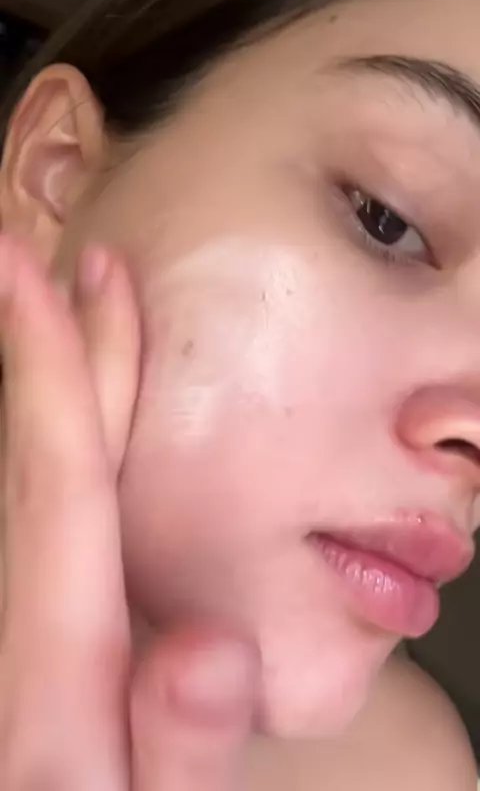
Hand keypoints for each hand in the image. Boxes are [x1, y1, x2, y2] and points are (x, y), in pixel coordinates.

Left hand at [0, 235, 256, 789]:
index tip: (40, 274)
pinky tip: (66, 440)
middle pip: (36, 483)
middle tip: (49, 266)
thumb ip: (182, 752)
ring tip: (61, 322)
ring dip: (46, 403)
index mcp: (47, 688)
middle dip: (47, 365)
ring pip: (27, 501)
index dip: (54, 376)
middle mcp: (14, 650)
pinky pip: (37, 539)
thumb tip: (200, 646)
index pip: (60, 498)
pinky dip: (51, 470)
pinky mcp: (29, 653)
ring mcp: (15, 643)